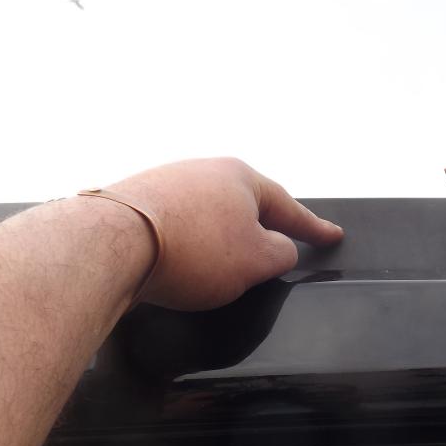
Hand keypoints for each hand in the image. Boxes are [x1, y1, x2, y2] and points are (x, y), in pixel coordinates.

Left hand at [106, 158, 342, 310]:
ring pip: (209, 218)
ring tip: (217, 274)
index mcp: (241, 177)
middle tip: (273, 256)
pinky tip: (181, 268)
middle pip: (245, 208)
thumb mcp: (258, 261)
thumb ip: (282, 255)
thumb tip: (278, 250)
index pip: (289, 208)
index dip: (314, 228)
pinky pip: (178, 229)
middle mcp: (204, 171)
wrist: (113, 244)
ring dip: (219, 245)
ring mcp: (167, 184)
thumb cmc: (192, 250)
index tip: (332, 235)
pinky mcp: (137, 204)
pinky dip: (188, 249)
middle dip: (259, 234)